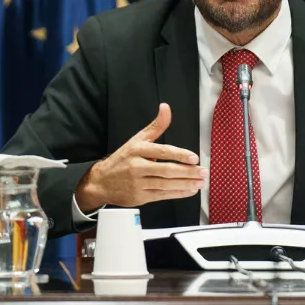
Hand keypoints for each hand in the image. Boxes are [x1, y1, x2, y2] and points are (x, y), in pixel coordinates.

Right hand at [74, 103, 206, 210]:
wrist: (102, 181)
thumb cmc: (123, 159)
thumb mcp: (137, 139)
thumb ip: (155, 126)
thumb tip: (166, 107)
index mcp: (137, 149)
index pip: (162, 151)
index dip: (179, 154)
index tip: (194, 158)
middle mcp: (137, 166)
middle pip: (166, 170)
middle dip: (187, 172)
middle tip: (203, 172)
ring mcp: (138, 183)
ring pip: (166, 184)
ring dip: (186, 184)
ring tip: (200, 182)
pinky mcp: (140, 196)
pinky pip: (162, 195)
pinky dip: (178, 193)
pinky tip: (189, 190)